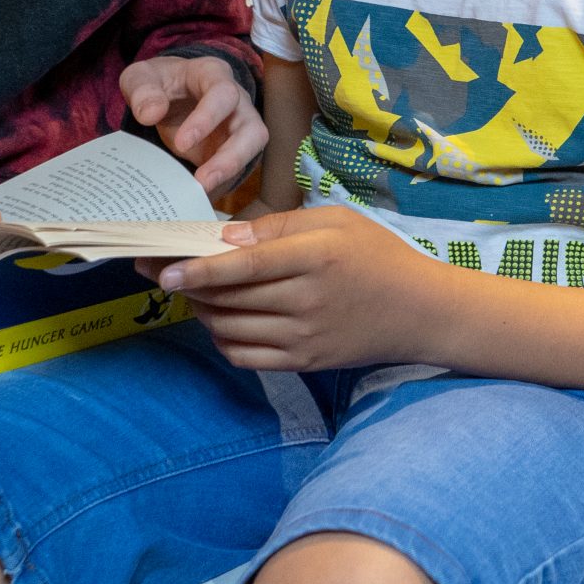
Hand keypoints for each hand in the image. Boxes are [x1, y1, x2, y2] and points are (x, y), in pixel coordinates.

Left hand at [120, 55, 267, 192]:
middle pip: (252, 127)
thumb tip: (151, 113)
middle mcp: (235, 100)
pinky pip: (235, 168)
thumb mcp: (140, 78)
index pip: (223, 93)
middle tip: (203, 180)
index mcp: (213, 75)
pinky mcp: (232, 149)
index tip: (182, 143)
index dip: (208, 118)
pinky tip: (196, 195)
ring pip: (252, 149)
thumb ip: (141, 90)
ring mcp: (238, 126)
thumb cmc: (158, 83)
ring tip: (202, 190)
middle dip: (231, 156)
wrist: (166, 93)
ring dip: (231, 172)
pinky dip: (220, 183)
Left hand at [152, 206, 442, 371]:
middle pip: (231, 298)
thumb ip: (280, 226)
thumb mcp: (337, 221)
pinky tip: (222, 320)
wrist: (420, 311)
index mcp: (316, 256)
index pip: (245, 265)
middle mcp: (307, 300)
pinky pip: (246, 357)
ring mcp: (305, 337)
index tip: (164, 269)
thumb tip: (226, 237)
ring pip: (231, 328)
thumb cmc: (377, 255)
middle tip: (170, 272)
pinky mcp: (304, 363)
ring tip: (197, 293)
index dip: (199, 269)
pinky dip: (223, 339)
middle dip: (191, 287)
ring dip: (204, 311)